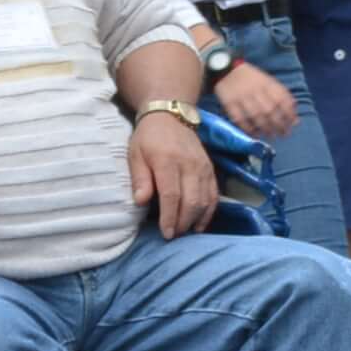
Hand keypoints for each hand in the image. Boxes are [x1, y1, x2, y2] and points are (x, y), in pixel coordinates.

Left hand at [130, 111, 220, 235]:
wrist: (170, 115)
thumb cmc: (148, 138)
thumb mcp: (135, 154)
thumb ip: (140, 178)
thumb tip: (141, 202)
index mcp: (168, 161)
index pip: (172, 195)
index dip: (170, 217)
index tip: (166, 233)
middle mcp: (189, 165)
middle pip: (191, 201)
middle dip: (183, 223)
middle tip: (173, 236)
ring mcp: (203, 167)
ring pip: (205, 200)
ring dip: (196, 220)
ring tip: (185, 232)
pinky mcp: (210, 169)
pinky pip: (214, 194)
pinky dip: (209, 212)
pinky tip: (201, 224)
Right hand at [214, 58, 299, 138]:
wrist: (226, 69)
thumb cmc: (251, 78)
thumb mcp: (268, 81)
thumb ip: (281, 94)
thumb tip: (294, 110)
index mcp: (267, 83)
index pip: (281, 99)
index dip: (289, 113)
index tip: (293, 123)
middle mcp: (255, 90)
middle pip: (270, 110)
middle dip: (279, 124)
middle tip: (284, 133)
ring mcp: (242, 97)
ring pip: (256, 115)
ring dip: (266, 128)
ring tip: (272, 135)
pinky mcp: (230, 104)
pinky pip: (240, 119)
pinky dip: (248, 128)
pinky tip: (255, 134)